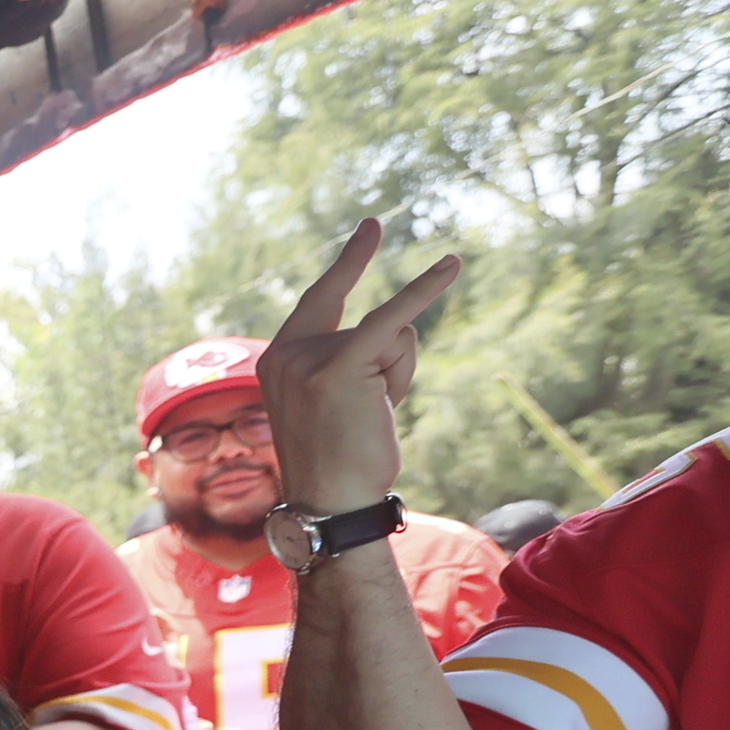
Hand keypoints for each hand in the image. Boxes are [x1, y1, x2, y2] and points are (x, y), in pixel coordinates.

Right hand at [256, 221, 461, 512]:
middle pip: (370, 327)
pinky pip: (393, 321)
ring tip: (373, 419)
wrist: (330, 504)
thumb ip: (356, 361)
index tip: (374, 225)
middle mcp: (287, 353)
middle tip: (369, 309)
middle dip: (374, 322)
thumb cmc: (342, 461)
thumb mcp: (340, 402)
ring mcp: (310, 359)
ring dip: (400, 378)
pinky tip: (451, 265)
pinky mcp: (340, 368)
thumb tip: (404, 326)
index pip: (322, 300)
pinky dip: (424, 291)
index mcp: (278, 360)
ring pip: (392, 339)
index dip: (350, 264)